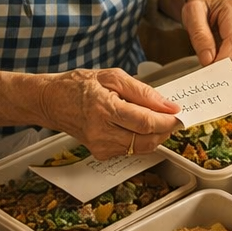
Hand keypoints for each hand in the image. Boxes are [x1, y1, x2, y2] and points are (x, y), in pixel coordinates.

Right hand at [40, 67, 182, 158]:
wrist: (52, 101)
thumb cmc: (79, 85)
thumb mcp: (113, 77)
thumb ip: (143, 91)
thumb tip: (167, 105)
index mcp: (104, 109)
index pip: (144, 122)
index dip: (167, 121)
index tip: (179, 114)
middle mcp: (101, 132)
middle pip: (146, 140)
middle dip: (165, 130)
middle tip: (173, 117)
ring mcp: (100, 146)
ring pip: (141, 148)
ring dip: (155, 135)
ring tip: (157, 119)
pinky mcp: (100, 154)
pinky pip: (130, 149)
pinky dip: (141, 139)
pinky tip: (138, 125)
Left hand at [182, 0, 231, 65]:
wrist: (204, 2)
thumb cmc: (199, 6)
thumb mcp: (191, 15)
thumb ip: (199, 36)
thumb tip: (208, 59)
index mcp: (231, 8)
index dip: (224, 58)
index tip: (210, 67)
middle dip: (226, 62)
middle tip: (209, 68)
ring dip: (229, 61)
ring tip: (212, 60)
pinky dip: (230, 58)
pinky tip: (219, 56)